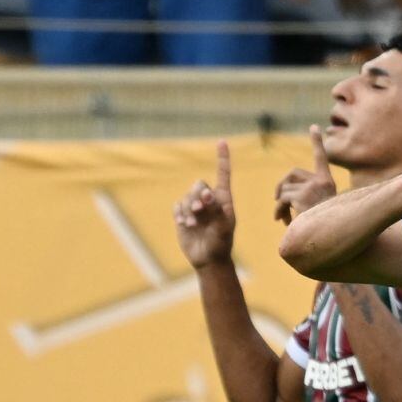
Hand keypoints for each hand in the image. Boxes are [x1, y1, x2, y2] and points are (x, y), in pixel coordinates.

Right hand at [175, 141, 235, 267]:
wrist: (209, 259)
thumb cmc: (221, 243)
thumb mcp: (224, 227)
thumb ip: (217, 210)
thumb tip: (208, 195)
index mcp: (223, 200)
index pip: (223, 175)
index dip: (222, 158)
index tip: (222, 142)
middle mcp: (209, 200)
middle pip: (199, 185)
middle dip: (197, 196)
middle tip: (200, 210)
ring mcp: (195, 207)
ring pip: (186, 196)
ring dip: (188, 210)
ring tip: (193, 224)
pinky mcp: (183, 215)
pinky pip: (177, 206)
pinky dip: (180, 214)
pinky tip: (186, 225)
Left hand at [274, 125, 336, 223]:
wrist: (331, 239)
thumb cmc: (324, 229)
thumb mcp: (320, 210)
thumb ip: (306, 198)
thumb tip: (281, 195)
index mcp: (328, 183)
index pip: (321, 158)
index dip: (317, 142)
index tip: (314, 127)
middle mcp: (321, 182)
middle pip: (293, 172)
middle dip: (282, 185)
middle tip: (277, 199)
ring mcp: (312, 188)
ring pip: (285, 190)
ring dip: (280, 205)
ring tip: (283, 220)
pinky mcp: (302, 196)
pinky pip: (282, 199)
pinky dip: (279, 210)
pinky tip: (283, 222)